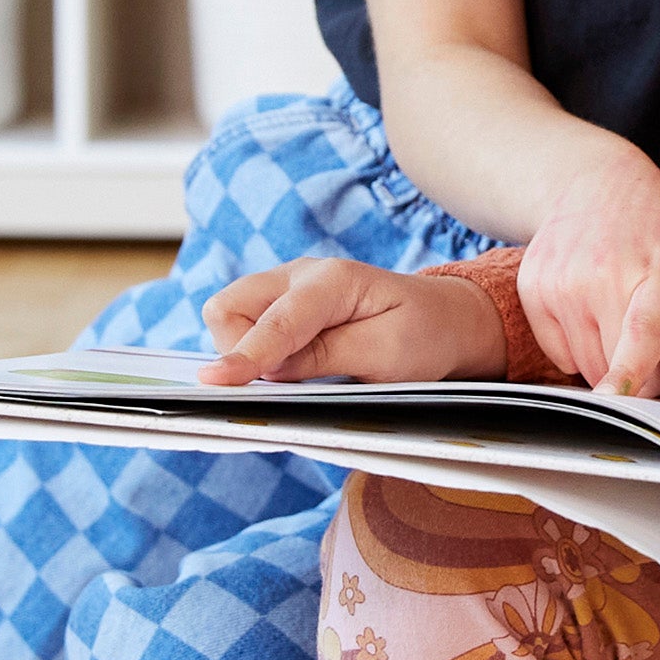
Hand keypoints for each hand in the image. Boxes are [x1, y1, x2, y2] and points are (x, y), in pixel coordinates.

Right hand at [199, 259, 508, 385]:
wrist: (445, 320)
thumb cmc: (424, 334)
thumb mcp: (388, 352)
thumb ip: (326, 356)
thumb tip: (268, 370)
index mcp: (333, 281)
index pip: (277, 321)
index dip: (246, 355)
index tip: (215, 382)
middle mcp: (301, 275)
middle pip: (229, 307)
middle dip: (236, 350)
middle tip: (279, 384)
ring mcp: (287, 287)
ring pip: (229, 317)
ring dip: (244, 352)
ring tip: (294, 375)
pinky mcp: (283, 305)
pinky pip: (245, 325)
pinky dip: (252, 351)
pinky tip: (286, 368)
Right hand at [515, 146, 659, 395]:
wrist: (595, 183)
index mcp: (658, 270)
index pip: (642, 328)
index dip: (630, 368)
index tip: (616, 397)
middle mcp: (602, 276)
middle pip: (616, 365)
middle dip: (642, 374)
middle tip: (656, 342)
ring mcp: (561, 283)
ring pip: (586, 367)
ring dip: (609, 361)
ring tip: (621, 316)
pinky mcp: (533, 291)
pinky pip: (559, 355)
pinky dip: (579, 348)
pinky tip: (592, 311)